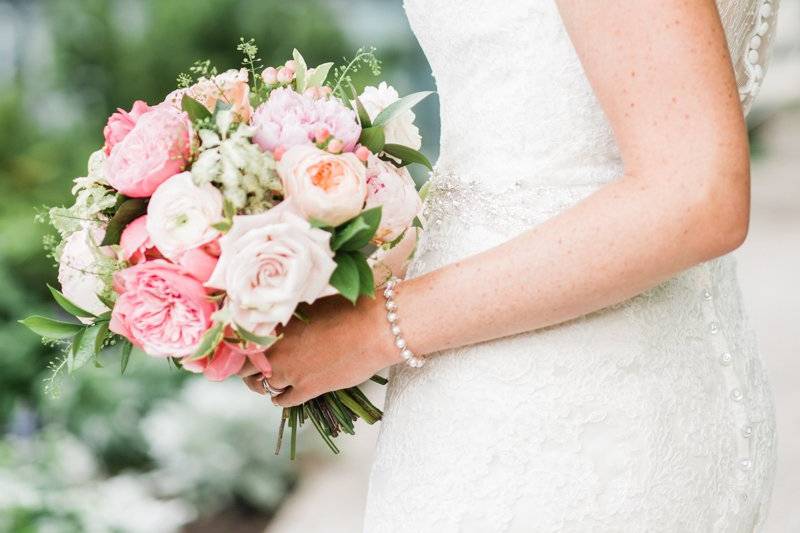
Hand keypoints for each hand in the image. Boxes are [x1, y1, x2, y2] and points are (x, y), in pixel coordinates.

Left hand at [239, 294, 398, 406]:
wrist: (376, 327)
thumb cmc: (348, 309)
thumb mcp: (308, 307)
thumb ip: (285, 319)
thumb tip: (272, 325)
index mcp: (272, 324)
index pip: (239, 341)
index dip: (238, 348)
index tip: (241, 351)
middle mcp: (274, 348)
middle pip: (243, 368)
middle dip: (246, 369)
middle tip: (252, 368)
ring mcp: (289, 371)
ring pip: (260, 387)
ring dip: (262, 384)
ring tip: (267, 381)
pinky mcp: (306, 389)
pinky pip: (281, 400)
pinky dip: (280, 397)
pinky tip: (285, 392)